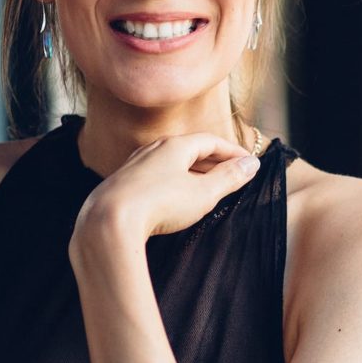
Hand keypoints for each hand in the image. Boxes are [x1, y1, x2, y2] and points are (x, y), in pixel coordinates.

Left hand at [74, 132, 258, 245]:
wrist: (109, 222)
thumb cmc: (160, 204)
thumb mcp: (203, 193)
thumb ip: (229, 178)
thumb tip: (251, 164)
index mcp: (174, 146)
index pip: (210, 141)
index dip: (231, 151)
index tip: (248, 162)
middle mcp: (152, 150)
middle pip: (189, 149)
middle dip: (213, 161)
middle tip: (232, 174)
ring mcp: (134, 166)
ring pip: (169, 163)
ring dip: (191, 172)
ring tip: (207, 187)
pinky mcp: (122, 185)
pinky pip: (153, 177)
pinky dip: (171, 183)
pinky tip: (173, 199)